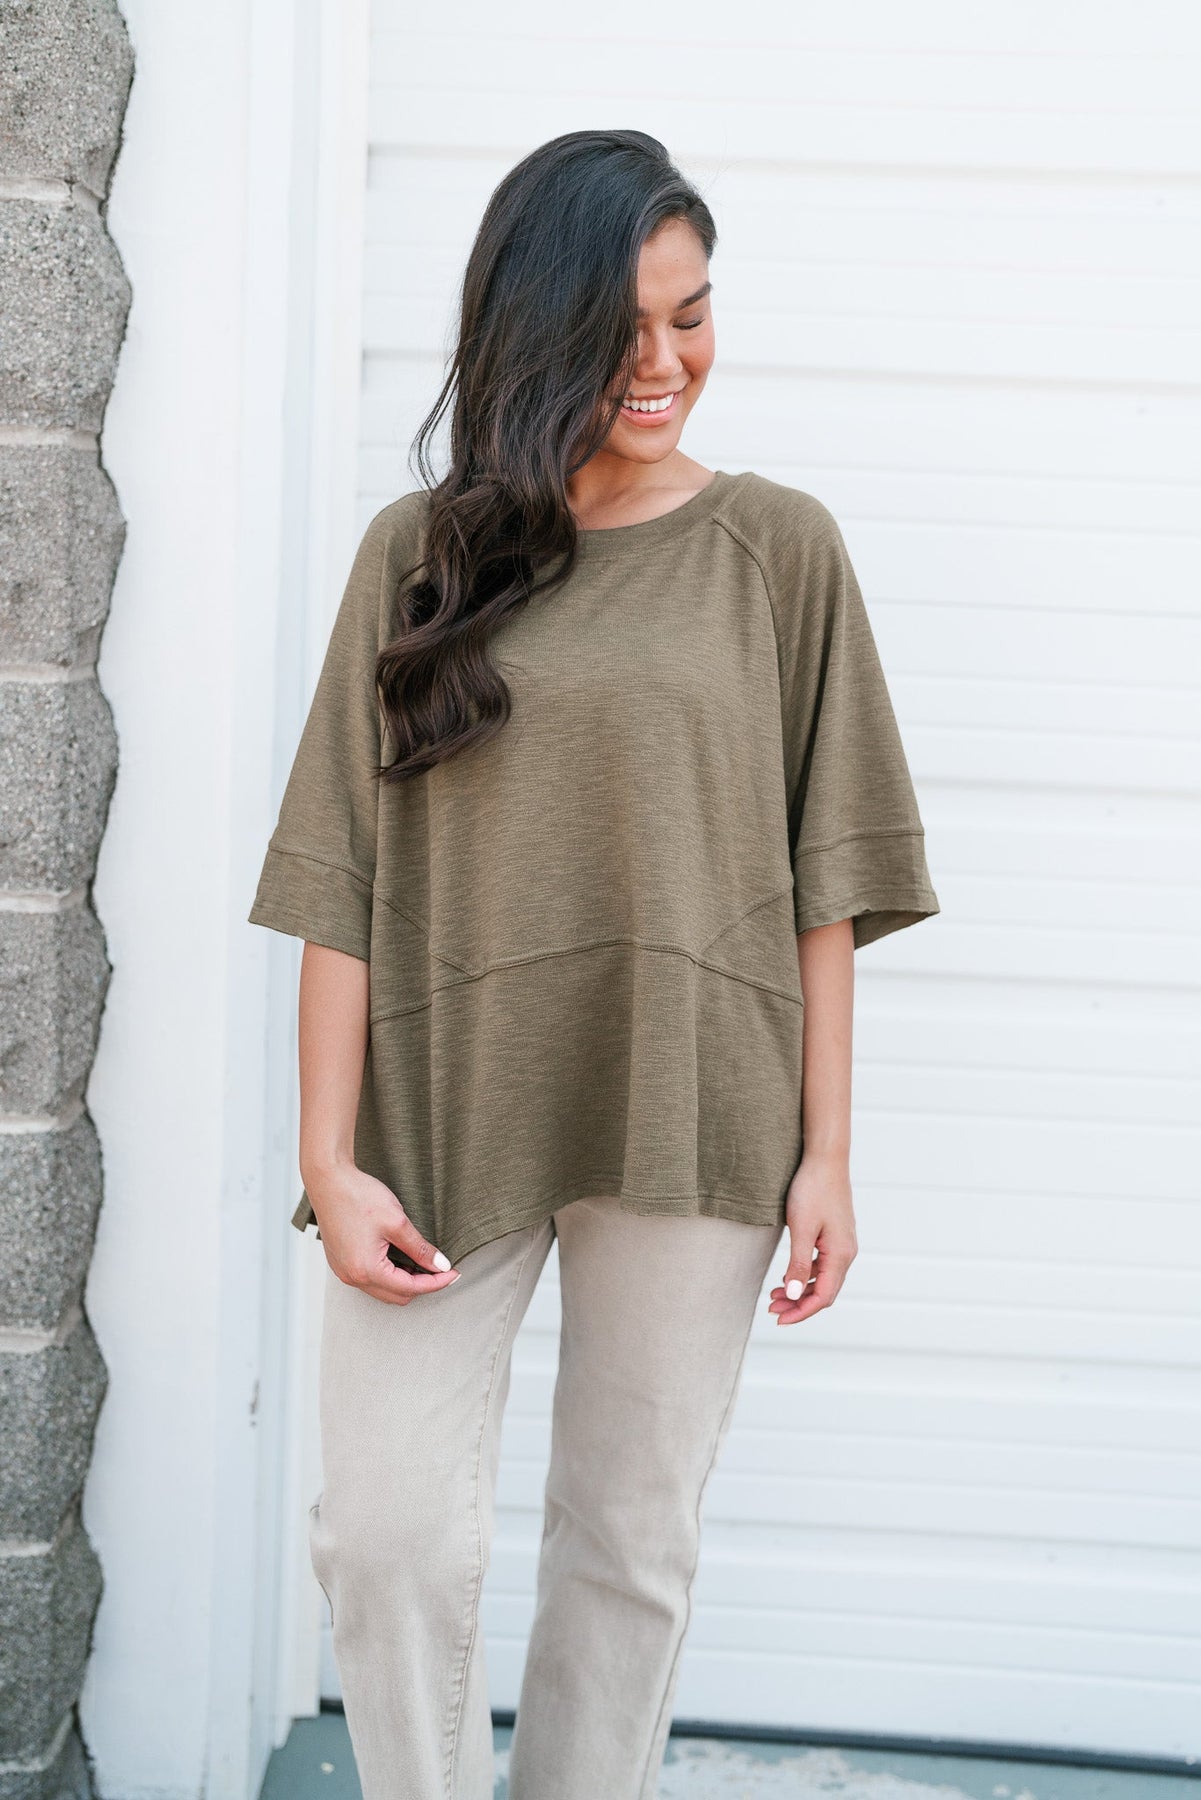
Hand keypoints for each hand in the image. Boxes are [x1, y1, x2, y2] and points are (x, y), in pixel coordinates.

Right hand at [305, 1159, 461, 1305]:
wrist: (328, 1180)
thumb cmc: (358, 1196)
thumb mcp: (397, 1222)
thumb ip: (420, 1248)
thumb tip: (440, 1265)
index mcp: (367, 1270)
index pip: (410, 1288)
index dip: (436, 1282)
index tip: (454, 1273)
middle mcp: (352, 1277)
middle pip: (397, 1296)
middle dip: (421, 1285)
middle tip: (440, 1268)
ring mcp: (343, 1271)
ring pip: (383, 1290)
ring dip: (404, 1281)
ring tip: (421, 1261)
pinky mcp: (340, 1262)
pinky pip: (369, 1280)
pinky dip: (388, 1275)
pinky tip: (399, 1258)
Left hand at [768, 1148, 856, 1325]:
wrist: (825, 1159)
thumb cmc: (812, 1189)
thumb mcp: (801, 1229)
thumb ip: (798, 1264)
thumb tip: (795, 1296)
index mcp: (841, 1254)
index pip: (823, 1297)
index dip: (801, 1312)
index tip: (779, 1319)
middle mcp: (846, 1252)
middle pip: (825, 1291)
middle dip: (799, 1304)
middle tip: (771, 1308)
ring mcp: (843, 1243)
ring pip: (823, 1278)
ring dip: (801, 1290)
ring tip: (774, 1294)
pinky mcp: (835, 1235)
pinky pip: (823, 1264)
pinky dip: (806, 1274)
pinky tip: (788, 1274)